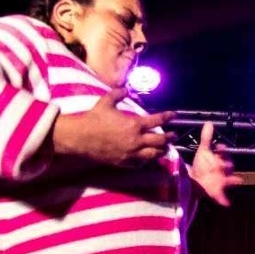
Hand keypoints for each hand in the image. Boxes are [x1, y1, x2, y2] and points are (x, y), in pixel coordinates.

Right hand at [53, 87, 175, 166]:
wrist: (80, 138)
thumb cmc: (93, 118)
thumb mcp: (106, 101)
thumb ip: (118, 94)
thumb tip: (126, 90)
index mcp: (134, 124)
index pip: (157, 121)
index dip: (167, 117)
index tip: (174, 115)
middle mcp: (136, 140)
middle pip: (160, 141)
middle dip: (169, 137)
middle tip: (173, 135)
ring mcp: (131, 153)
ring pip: (153, 154)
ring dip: (161, 150)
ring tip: (165, 148)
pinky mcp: (124, 162)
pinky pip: (140, 163)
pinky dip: (146, 160)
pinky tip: (148, 157)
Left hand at [190, 121, 242, 205]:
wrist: (194, 181)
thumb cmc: (201, 166)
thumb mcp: (203, 151)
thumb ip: (206, 138)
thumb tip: (210, 122)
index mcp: (220, 160)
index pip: (223, 153)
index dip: (222, 150)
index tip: (220, 147)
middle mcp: (223, 170)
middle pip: (228, 166)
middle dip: (227, 165)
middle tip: (224, 164)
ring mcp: (222, 181)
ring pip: (229, 179)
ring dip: (233, 180)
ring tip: (237, 180)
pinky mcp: (217, 192)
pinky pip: (223, 197)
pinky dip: (225, 200)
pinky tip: (226, 203)